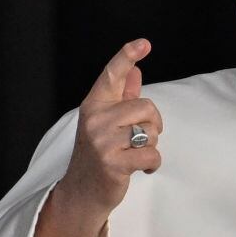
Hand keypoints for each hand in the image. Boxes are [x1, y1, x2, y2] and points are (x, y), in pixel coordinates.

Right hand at [58, 38, 163, 217]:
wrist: (82, 193)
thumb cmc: (98, 153)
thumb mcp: (106, 122)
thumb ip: (122, 96)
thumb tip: (136, 71)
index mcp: (94, 105)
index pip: (112, 75)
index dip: (127, 56)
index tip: (144, 43)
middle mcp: (96, 120)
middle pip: (146, 107)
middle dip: (153, 124)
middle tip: (140, 138)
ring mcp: (103, 142)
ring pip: (151, 132)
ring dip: (152, 145)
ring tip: (135, 153)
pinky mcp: (114, 164)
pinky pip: (152, 154)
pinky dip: (153, 164)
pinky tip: (142, 168)